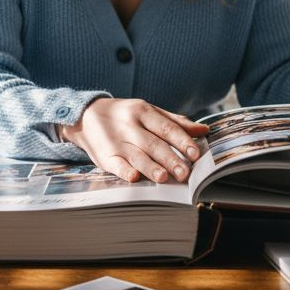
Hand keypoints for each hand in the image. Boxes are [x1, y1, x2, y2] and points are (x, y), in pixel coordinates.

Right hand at [58, 98, 207, 182]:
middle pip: (153, 144)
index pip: (166, 127)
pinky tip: (133, 177)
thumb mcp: (149, 112)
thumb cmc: (125, 116)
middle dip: (170, 159)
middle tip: (185, 173)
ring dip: (150, 167)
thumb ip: (175, 122)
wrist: (86, 115)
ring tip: (164, 178)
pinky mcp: (104, 155)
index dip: (181, 141)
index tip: (195, 153)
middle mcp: (130, 126)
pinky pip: (115, 164)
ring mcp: (116, 141)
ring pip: (136, 155)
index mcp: (144, 112)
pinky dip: (124, 170)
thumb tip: (204, 131)